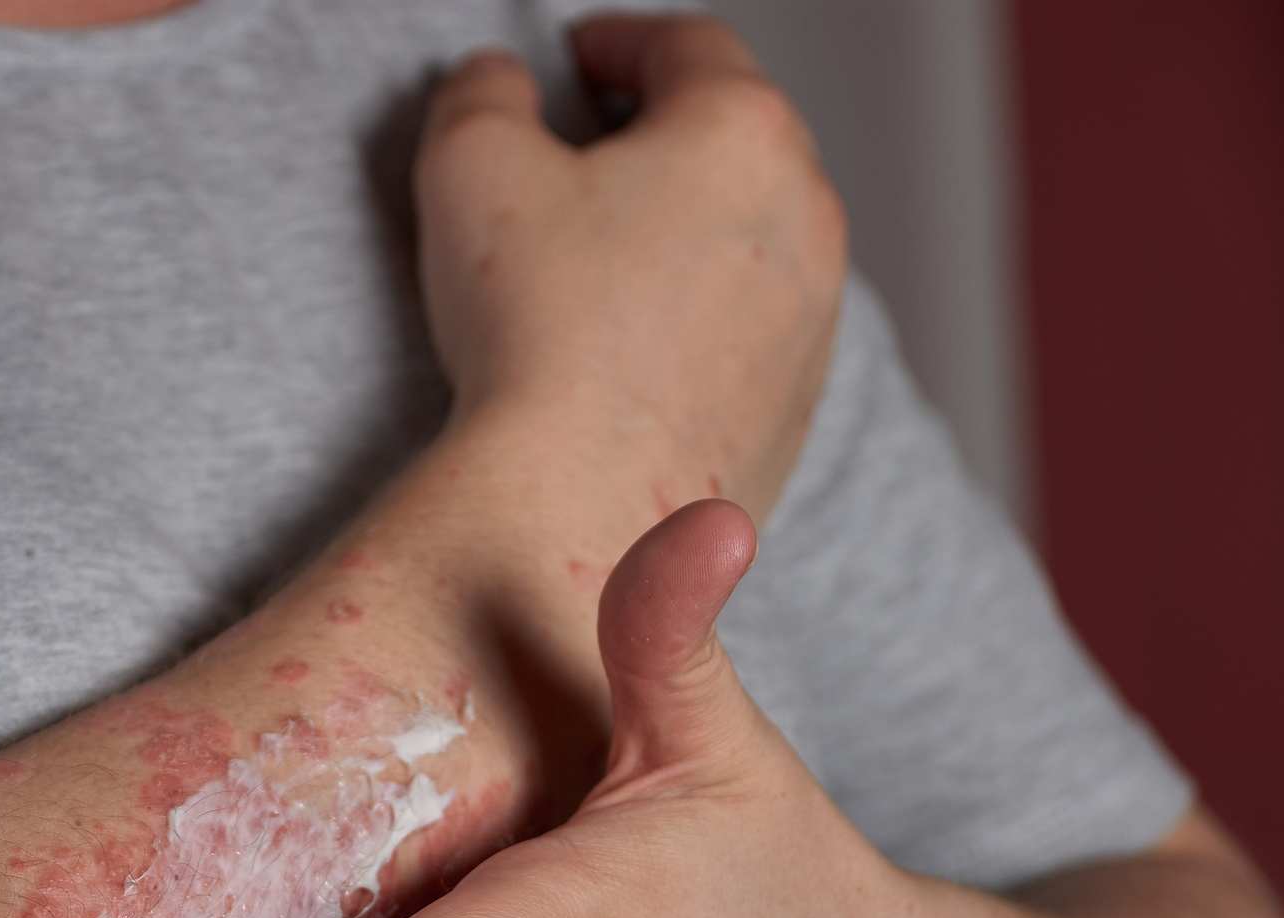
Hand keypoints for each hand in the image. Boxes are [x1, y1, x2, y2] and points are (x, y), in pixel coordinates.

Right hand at [416, 14, 846, 517]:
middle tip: (586, 152)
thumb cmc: (532, 328)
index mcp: (741, 132)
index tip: (576, 61)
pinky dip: (699, 321)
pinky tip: (626, 353)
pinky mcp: (797, 409)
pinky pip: (750, 334)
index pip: (687, 46)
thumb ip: (482, 94)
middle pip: (738, 138)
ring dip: (688, 231)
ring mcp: (814, 320)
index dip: (620, 43)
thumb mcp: (468, 166)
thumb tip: (498, 85)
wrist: (580, 505)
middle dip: (663, 132)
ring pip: (754, 240)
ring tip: (604, 259)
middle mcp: (806, 217)